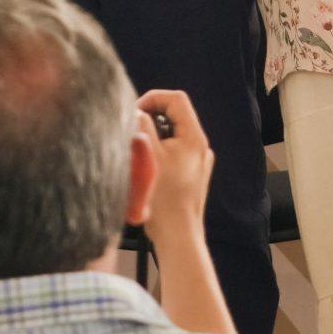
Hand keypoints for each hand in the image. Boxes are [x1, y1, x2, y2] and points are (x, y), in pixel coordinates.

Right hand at [136, 89, 212, 244]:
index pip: (176, 99)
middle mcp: (200, 147)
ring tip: (139, 152)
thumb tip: (136, 112)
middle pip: (175, 116)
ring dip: (153, 136)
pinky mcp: (192, 176)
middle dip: (151, 118)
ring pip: (173, 135)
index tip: (134, 111)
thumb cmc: (164, 198)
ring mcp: (197, 162)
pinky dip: (159, 152)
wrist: (178, 235)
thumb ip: (142, 126)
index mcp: (194, 138)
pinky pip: (174, 153)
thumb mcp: (149, 155)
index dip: (153, 98)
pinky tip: (148, 169)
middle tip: (133, 131)